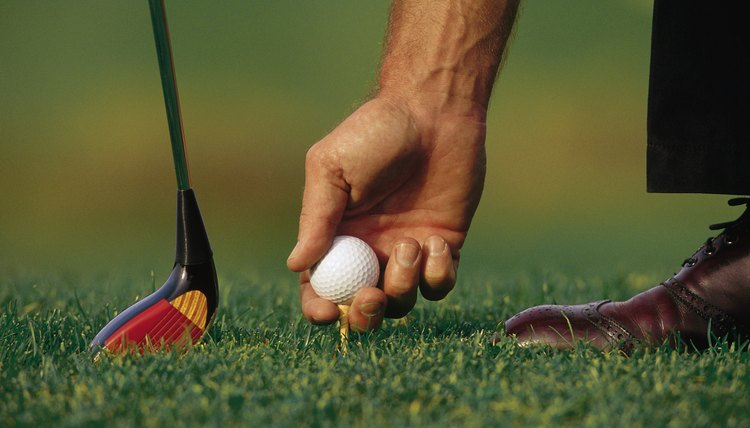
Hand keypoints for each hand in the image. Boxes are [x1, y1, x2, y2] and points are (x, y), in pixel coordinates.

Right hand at [287, 94, 486, 331]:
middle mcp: (370, 250)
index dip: (320, 308)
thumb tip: (296, 265)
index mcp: (336, 235)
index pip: (320, 286)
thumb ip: (316, 219)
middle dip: (365, 314)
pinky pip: (438, 284)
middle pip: (362, 306)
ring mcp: (407, 251)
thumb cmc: (375, 133)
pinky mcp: (443, 246)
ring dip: (403, 285)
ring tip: (409, 244)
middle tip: (373, 295)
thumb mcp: (332, 168)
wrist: (432, 111)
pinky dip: (436, 274)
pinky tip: (434, 241)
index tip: (328, 312)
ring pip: (401, 301)